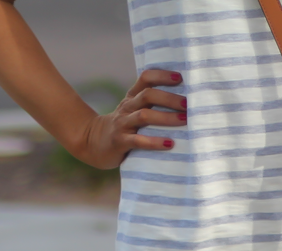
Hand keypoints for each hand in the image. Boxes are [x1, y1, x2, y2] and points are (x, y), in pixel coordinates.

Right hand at [70, 70, 185, 168]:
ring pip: (144, 116)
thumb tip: (186, 103)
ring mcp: (122, 124)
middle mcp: (127, 107)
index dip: (162, 75)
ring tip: (184, 120)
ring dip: (166, 117)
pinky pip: (138, 140)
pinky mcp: (120, 142)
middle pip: (148, 95)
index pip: (145, 78)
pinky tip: (169, 143)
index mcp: (132, 97)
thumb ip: (152, 106)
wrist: (93, 143)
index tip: (180, 78)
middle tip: (188, 104)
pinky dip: (154, 142)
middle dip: (170, 98)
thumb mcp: (134, 112)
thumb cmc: (124, 128)